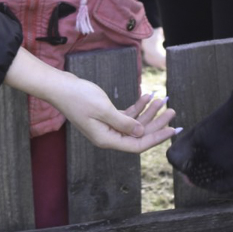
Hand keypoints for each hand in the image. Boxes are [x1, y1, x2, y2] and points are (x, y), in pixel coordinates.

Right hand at [4, 48, 176, 151]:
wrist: (59, 87)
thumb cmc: (78, 97)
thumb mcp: (104, 109)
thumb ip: (125, 123)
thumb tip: (141, 134)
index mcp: (106, 139)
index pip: (137, 145)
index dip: (156, 138)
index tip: (172, 130)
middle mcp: (108, 136)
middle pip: (138, 134)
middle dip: (157, 123)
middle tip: (173, 112)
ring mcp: (106, 126)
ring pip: (134, 123)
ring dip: (149, 112)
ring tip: (163, 99)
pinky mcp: (105, 116)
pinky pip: (126, 115)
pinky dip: (138, 106)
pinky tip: (148, 96)